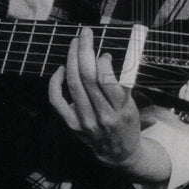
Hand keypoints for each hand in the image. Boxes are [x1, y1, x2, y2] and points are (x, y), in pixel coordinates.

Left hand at [48, 26, 141, 167]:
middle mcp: (102, 116)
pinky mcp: (71, 123)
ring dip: (72, 60)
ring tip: (75, 44)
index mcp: (121, 110)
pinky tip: (61, 68)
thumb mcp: (132, 104)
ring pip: (73, 85)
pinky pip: (56, 99)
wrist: (118, 154)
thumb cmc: (126, 123)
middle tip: (85, 34)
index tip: (103, 52)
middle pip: (87, 78)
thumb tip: (104, 56)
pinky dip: (55, 82)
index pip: (107, 82)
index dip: (102, 62)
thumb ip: (121, 82)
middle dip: (85, 51)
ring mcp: (84, 121)